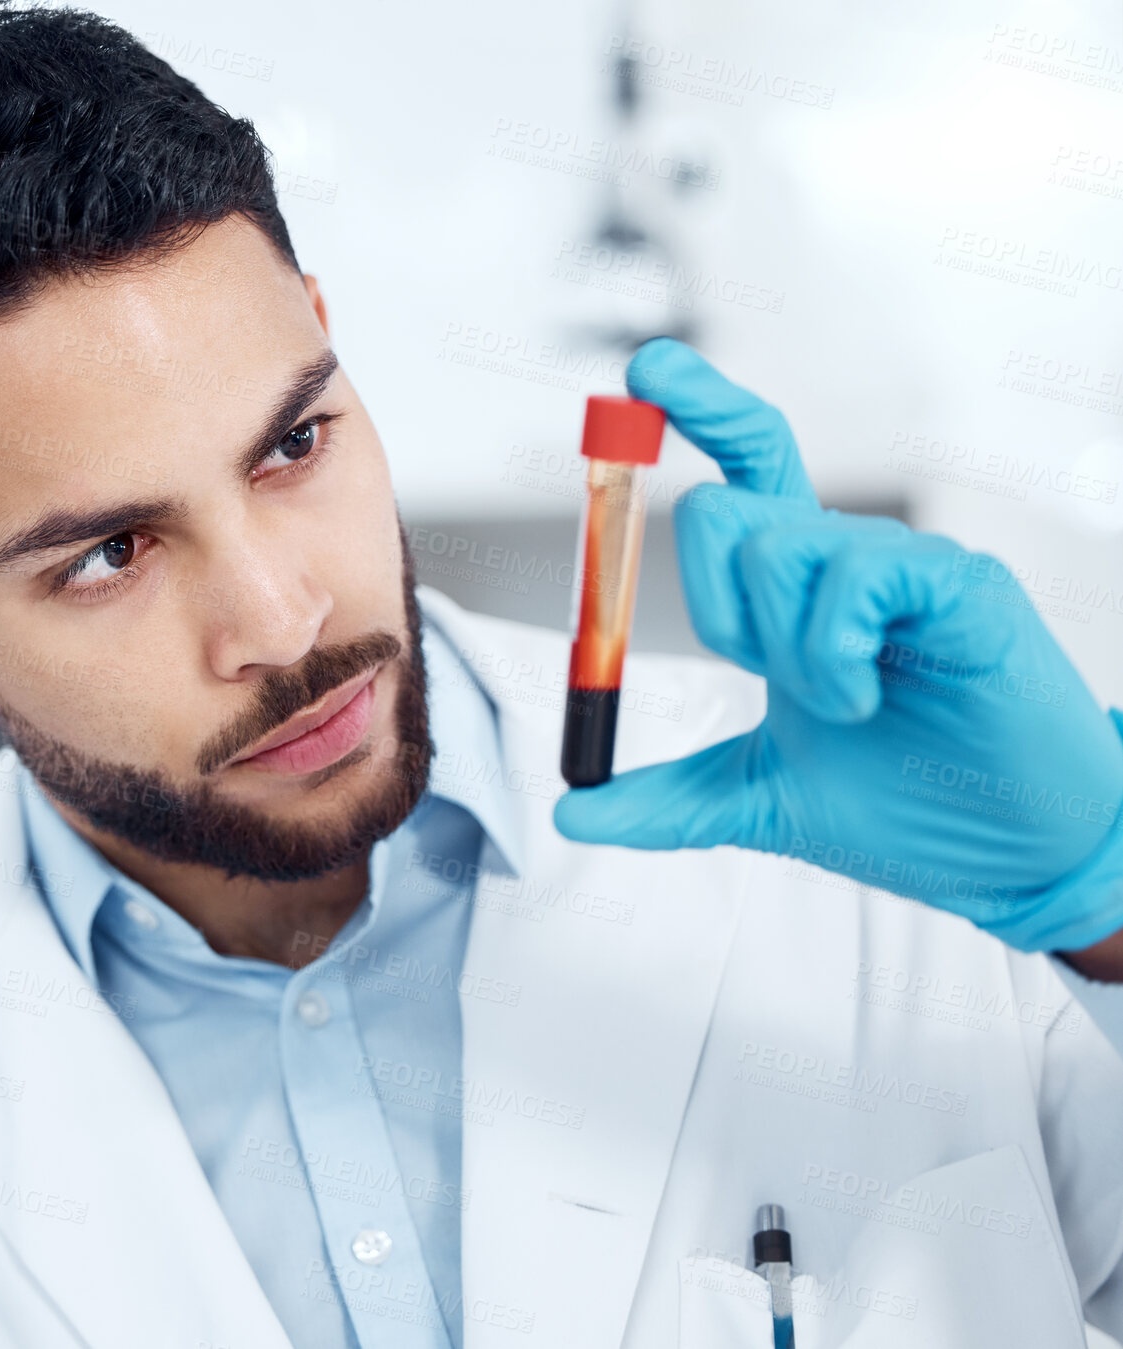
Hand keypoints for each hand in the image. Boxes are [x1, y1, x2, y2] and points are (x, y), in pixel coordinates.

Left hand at [552, 338, 1122, 953]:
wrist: (1008, 853)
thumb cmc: (904, 809)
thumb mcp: (759, 802)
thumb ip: (667, 800)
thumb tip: (574, 813)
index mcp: (798, 593)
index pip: (743, 474)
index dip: (700, 409)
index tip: (645, 371)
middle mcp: (843, 561)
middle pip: (724, 510)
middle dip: (714, 606)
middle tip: (774, 675)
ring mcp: (902, 566)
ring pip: (775, 547)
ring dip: (785, 649)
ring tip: (848, 704)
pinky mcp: (959, 583)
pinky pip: (851, 578)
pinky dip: (832, 655)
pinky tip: (870, 698)